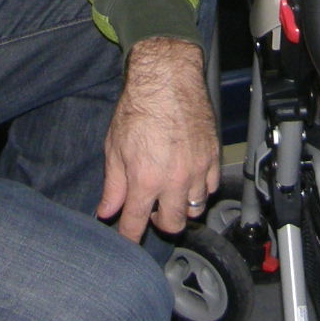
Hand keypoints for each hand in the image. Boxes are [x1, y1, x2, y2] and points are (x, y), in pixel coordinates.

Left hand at [97, 37, 219, 241]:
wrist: (168, 79)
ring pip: (195, 208)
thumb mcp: (114, 148)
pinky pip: (210, 188)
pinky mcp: (213, 157)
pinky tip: (187, 177)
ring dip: (181, 206)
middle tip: (150, 210)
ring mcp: (197, 170)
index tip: (127, 241)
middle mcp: (174, 180)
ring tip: (169, 192)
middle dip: (159, 223)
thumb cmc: (139, 107)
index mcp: (145, 180)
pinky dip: (199, 189)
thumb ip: (113, 185)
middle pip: (172, 224)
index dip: (129, 237)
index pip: (136, 224)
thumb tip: (106, 211)